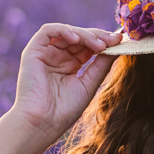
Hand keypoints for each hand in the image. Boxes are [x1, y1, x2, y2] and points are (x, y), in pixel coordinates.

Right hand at [10, 23, 122, 138]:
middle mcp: (58, 57)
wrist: (42, 123)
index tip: (120, 41)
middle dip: (98, 36)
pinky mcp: (33, 51)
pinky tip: (77, 39)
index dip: (104, 42)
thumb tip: (117, 48)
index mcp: (70, 65)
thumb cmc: (64, 110)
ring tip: (99, 45)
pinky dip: (64, 30)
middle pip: (79, 37)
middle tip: (114, 40)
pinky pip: (48, 31)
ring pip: (67, 32)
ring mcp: (45, 53)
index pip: (88, 46)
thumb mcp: (88, 84)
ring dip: (85, 35)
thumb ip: (101, 65)